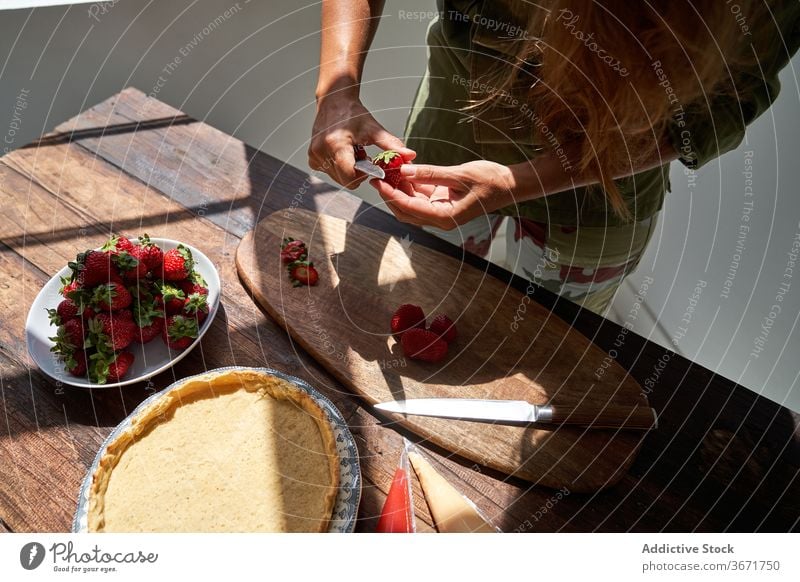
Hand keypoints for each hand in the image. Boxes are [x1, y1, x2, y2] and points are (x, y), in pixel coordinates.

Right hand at [309, 94, 415, 187]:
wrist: (334, 101)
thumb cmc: (354, 114)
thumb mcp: (374, 129)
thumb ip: (391, 144)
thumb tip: (410, 155)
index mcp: (337, 145)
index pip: (350, 177)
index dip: (363, 175)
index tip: (369, 163)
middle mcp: (322, 151)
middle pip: (345, 180)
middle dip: (357, 173)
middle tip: (362, 155)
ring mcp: (314, 155)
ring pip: (338, 178)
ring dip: (348, 170)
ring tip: (352, 152)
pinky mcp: (311, 158)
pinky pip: (330, 172)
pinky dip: (339, 167)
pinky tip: (344, 153)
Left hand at [369, 161, 516, 229]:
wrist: (510, 184)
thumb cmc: (490, 181)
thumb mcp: (459, 174)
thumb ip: (431, 173)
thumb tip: (405, 171)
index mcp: (445, 216)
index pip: (409, 207)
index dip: (391, 194)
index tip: (378, 181)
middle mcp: (441, 218)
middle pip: (406, 210)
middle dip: (390, 194)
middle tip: (378, 175)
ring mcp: (442, 211)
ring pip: (412, 203)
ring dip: (400, 189)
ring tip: (388, 170)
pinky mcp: (444, 202)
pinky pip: (422, 196)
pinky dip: (412, 185)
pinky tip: (404, 171)